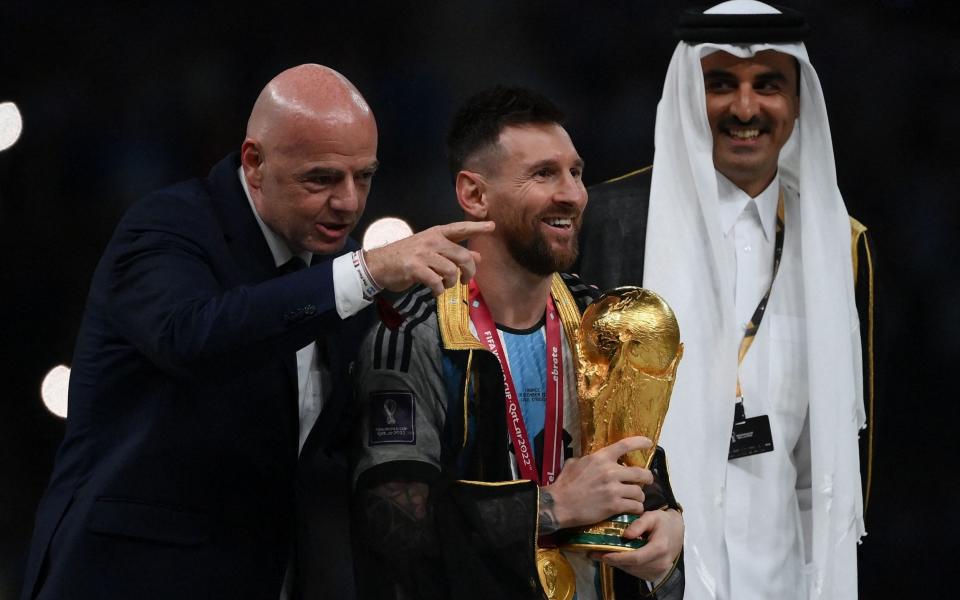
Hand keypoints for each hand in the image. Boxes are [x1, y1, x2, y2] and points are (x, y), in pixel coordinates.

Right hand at [364, 221, 493, 295]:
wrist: (378, 264)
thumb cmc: (406, 257)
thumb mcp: (431, 250)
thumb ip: (453, 253)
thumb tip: (477, 256)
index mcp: (436, 234)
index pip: (460, 229)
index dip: (477, 228)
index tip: (492, 226)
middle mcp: (431, 241)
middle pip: (462, 255)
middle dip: (469, 271)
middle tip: (466, 280)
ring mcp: (423, 254)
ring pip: (451, 270)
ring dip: (452, 283)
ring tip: (446, 286)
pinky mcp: (415, 268)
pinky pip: (436, 282)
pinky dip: (439, 290)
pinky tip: (436, 292)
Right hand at [540, 436, 653, 531]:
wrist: (559, 505)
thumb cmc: (564, 484)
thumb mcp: (573, 463)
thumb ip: (587, 459)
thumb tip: (591, 459)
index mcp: (600, 458)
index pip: (625, 445)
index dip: (640, 442)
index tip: (649, 442)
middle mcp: (610, 471)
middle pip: (641, 472)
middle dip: (648, 477)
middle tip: (647, 480)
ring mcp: (614, 489)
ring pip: (639, 492)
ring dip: (640, 496)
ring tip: (636, 499)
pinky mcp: (614, 506)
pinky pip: (635, 506)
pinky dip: (636, 508)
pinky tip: (633, 509)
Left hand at [592, 508, 683, 581]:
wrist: (676, 531)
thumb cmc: (663, 522)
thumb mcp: (651, 516)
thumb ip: (638, 524)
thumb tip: (625, 535)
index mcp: (659, 548)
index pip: (636, 557)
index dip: (619, 558)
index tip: (603, 554)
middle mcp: (660, 563)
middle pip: (632, 566)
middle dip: (613, 561)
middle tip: (595, 554)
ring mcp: (659, 571)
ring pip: (633, 571)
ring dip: (617, 564)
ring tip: (601, 555)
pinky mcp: (655, 574)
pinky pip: (637, 572)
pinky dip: (625, 566)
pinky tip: (616, 557)